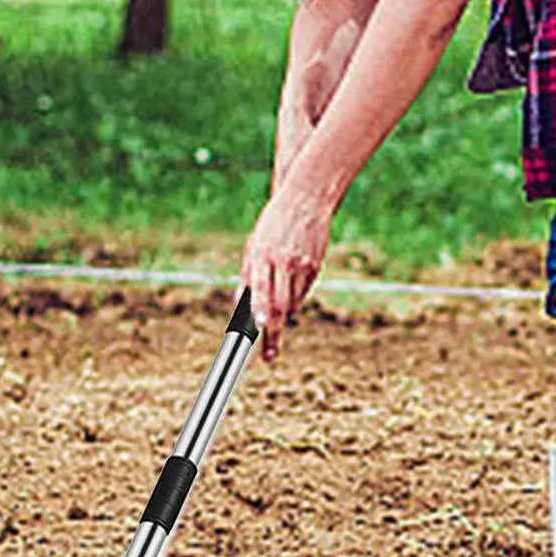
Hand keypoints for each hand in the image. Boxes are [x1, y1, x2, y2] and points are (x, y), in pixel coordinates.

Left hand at [239, 190, 332, 362]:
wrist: (306, 201)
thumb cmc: (272, 226)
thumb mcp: (253, 247)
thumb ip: (247, 279)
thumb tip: (240, 310)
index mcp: (263, 255)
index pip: (261, 289)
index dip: (260, 310)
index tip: (258, 328)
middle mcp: (284, 262)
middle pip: (280, 306)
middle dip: (272, 333)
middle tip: (267, 355)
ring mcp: (303, 266)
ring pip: (292, 304)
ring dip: (282, 313)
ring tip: (277, 301)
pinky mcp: (316, 269)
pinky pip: (302, 294)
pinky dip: (294, 297)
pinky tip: (290, 279)